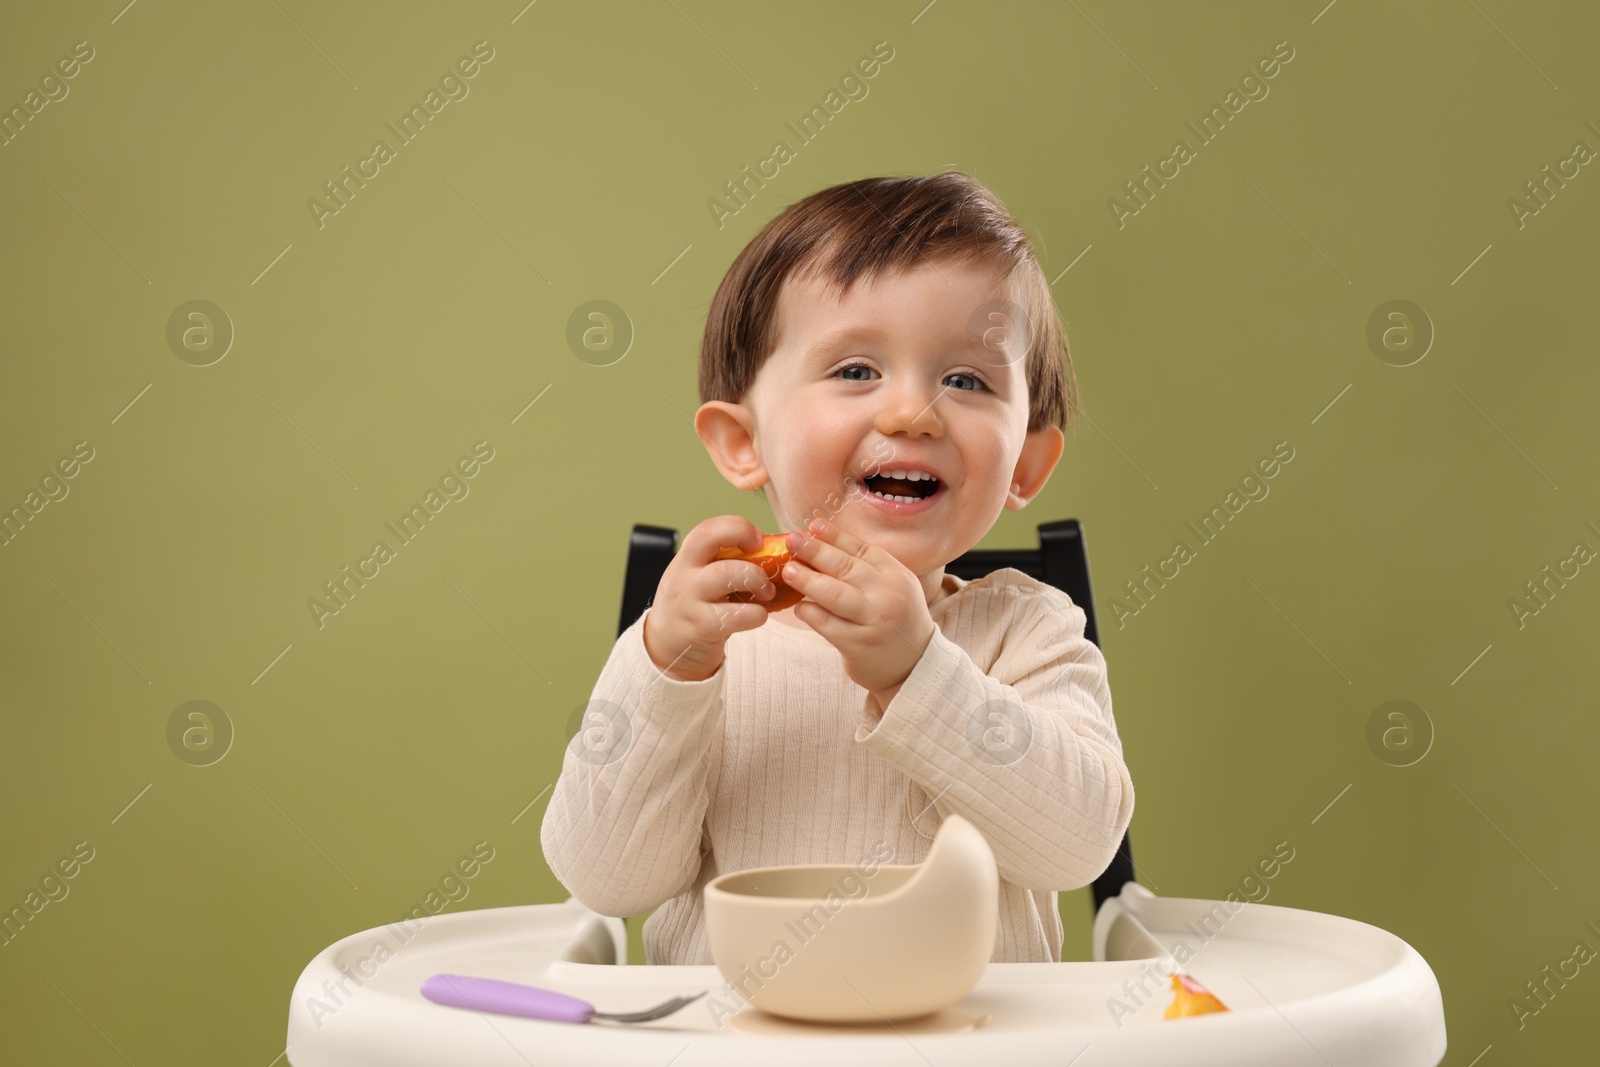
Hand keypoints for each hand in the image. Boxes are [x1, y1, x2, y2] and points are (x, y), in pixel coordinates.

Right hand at [642, 515, 776, 680]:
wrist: (667, 648)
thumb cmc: (693, 608)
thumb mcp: (698, 578)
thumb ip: (724, 563)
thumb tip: (771, 550)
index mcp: (687, 558)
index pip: (709, 528)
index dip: (738, 528)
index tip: (758, 541)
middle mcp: (684, 574)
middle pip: (711, 538)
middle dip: (746, 541)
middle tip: (765, 562)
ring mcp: (690, 600)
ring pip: (729, 574)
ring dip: (758, 580)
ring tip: (767, 593)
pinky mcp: (701, 627)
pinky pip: (737, 614)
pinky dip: (757, 614)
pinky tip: (757, 616)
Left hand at [780, 517, 936, 700]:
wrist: (915, 665)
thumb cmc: (896, 619)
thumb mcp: (893, 587)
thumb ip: (866, 568)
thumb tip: (823, 541)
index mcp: (897, 575)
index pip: (862, 549)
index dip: (835, 536)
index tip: (813, 526)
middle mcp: (888, 595)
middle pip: (846, 567)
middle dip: (815, 551)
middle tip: (792, 541)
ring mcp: (874, 621)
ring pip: (835, 594)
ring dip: (808, 580)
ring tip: (788, 570)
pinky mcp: (859, 645)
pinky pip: (827, 624)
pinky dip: (810, 612)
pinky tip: (798, 606)